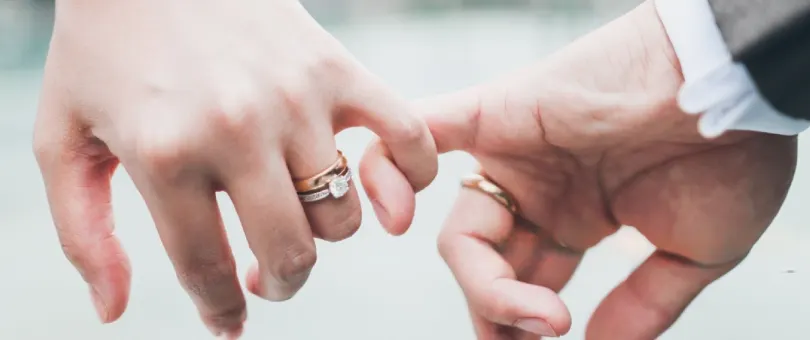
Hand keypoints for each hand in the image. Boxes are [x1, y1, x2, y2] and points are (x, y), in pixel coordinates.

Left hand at [33, 0, 435, 336]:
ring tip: (294, 212)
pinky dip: (413, 176)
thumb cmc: (103, 50)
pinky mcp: (336, 68)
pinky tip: (386, 193)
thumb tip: (115, 311)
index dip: (220, 309)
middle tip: (264, 274)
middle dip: (279, 283)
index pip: (207, 269)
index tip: (227, 319)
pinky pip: (405, 138)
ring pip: (342, 216)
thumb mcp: (63, 138)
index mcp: (164, 153)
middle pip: (290, 254)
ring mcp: (295, 98)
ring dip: (322, 233)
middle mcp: (237, 129)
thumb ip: (83, 234)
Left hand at [412, 1, 794, 338]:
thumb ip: (643, 304)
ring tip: (536, 319)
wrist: (738, 86)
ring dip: (485, 286)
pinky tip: (398, 218)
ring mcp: (511, 155)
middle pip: (486, 267)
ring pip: (461, 234)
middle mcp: (535, 189)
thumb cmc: (733, 156)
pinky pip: (424, 133)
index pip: (524, 282)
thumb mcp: (693, 252)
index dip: (520, 325)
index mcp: (575, 218)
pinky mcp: (495, 114)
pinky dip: (391, 168)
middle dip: (500, 315)